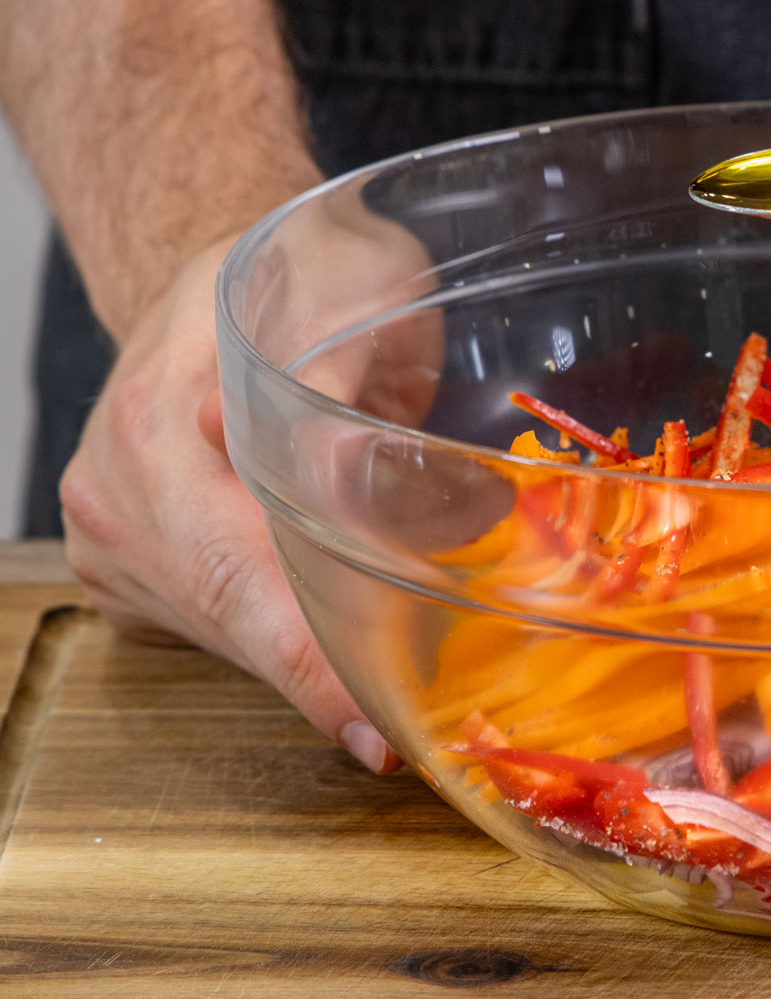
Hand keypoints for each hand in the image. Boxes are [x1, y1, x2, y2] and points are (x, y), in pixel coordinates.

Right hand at [59, 212, 439, 773]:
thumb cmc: (301, 275)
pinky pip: (222, 626)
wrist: (223, 278)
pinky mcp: (139, 572)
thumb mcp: (347, 286)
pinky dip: (291, 636)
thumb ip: (342, 364)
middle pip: (234, 621)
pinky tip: (351, 632)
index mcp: (157, 427)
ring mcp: (116, 542)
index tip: (368, 729)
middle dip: (331, 677)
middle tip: (420, 728)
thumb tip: (348, 465)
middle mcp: (118, 495)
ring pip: (230, 633)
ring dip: (316, 659)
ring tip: (403, 681)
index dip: (305, 659)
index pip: (232, 571)